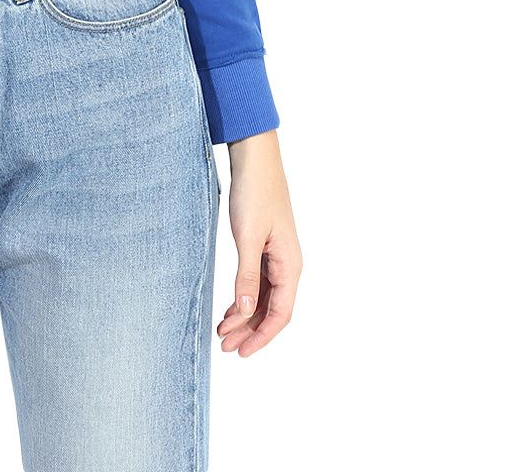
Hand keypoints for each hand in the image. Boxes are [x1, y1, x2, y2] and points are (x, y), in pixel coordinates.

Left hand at [217, 129, 300, 356]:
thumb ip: (247, 275)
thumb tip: (247, 311)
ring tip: (222, 331)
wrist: (256, 159)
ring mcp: (277, 256)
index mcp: (289, 264)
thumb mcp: (247, 236)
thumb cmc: (254, 193)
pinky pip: (259, 282)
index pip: (280, 314)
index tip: (241, 351)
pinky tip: (230, 307)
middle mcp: (288, 264)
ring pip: (265, 298)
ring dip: (246, 316)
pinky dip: (245, 298)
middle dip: (250, 331)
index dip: (262, 336)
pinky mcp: (265, 247)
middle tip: (225, 346)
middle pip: (272, 310)